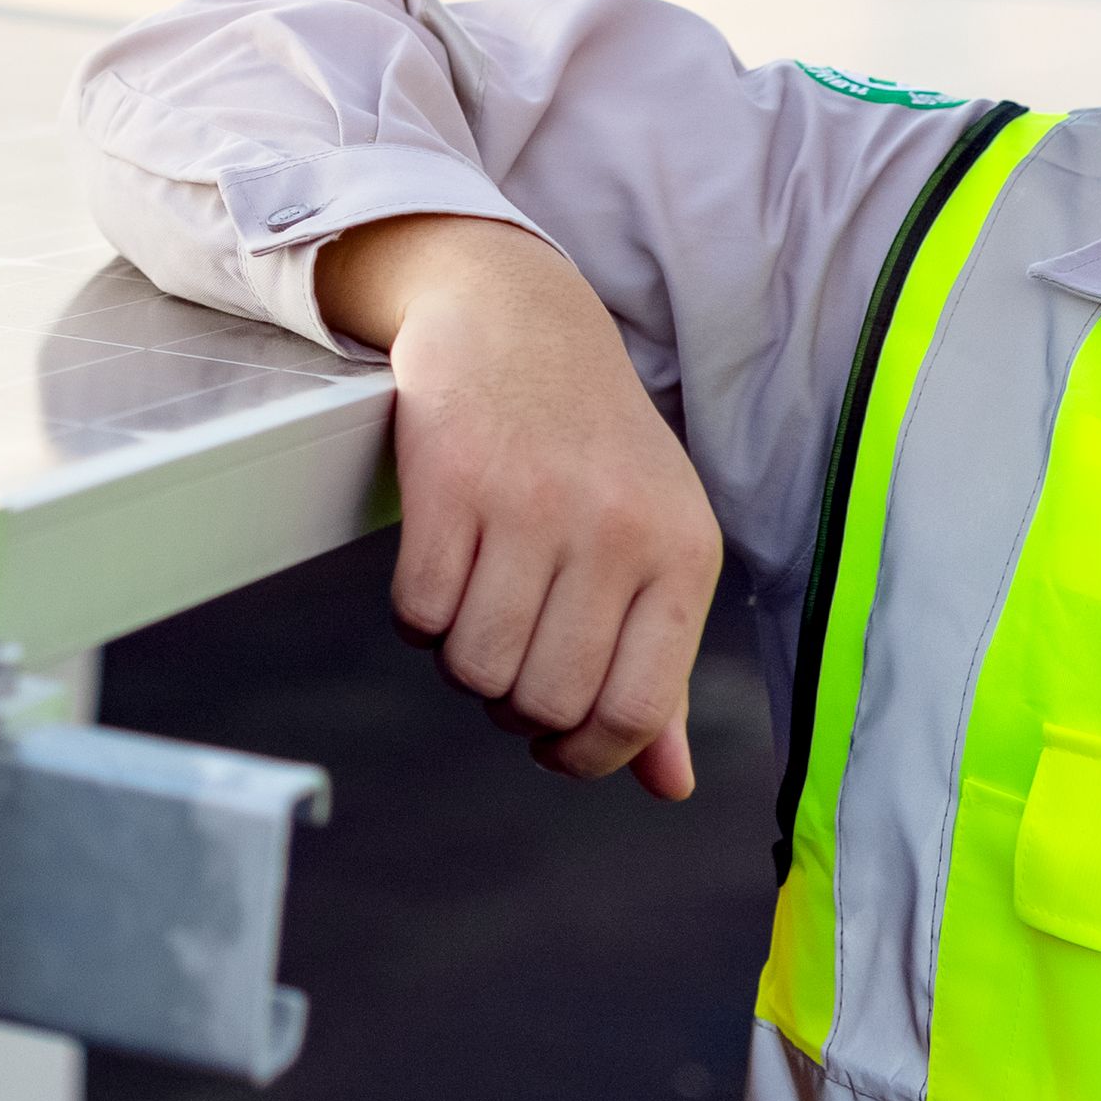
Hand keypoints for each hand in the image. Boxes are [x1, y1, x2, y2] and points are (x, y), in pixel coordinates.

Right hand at [311, 215, 725, 803]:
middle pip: (544, 700)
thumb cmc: (592, 446)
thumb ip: (662, 666)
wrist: (517, 316)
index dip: (583, 754)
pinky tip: (440, 572)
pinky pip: (419, 611)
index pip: (633, 711)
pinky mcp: (450, 479)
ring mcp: (531, 503)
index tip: (553, 742)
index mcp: (682, 554)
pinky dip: (418, 615)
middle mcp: (615, 530)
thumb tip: (667, 784)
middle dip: (512, 705)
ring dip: (461, 660)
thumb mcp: (654, 544)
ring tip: (476, 607)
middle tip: (507, 658)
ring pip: (475, 666)